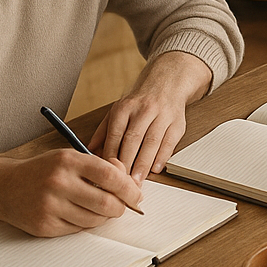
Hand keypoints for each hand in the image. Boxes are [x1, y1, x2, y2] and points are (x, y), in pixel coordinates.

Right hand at [0, 149, 142, 236]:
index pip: (110, 176)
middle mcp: (58, 182)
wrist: (2, 187)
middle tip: (122, 206)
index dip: (128, 187)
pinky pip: (77, 229)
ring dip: (103, 217)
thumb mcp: (69, 157)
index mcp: (68, 161)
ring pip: (94, 220)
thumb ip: (99, 166)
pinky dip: (84, 224)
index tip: (136, 194)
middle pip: (106, 203)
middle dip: (120, 207)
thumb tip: (127, 179)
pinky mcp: (44, 225)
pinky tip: (77, 213)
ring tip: (97, 208)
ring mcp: (49, 206)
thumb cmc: (42, 171)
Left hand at [93, 50, 211, 179]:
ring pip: (151, 143)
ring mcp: (162, 116)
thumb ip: (103, 132)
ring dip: (144, 164)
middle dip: (127, 163)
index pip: (115, 135)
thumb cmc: (140, 102)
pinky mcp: (177, 123)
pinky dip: (162, 158)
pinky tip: (155, 169)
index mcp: (125, 108)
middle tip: (121, 183)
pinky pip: (169, 143)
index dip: (111, 156)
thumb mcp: (117, 111)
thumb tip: (89, 151)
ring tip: (137, 180)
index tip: (107, 172)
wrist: (167, 84)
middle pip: (133, 140)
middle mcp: (144, 110)